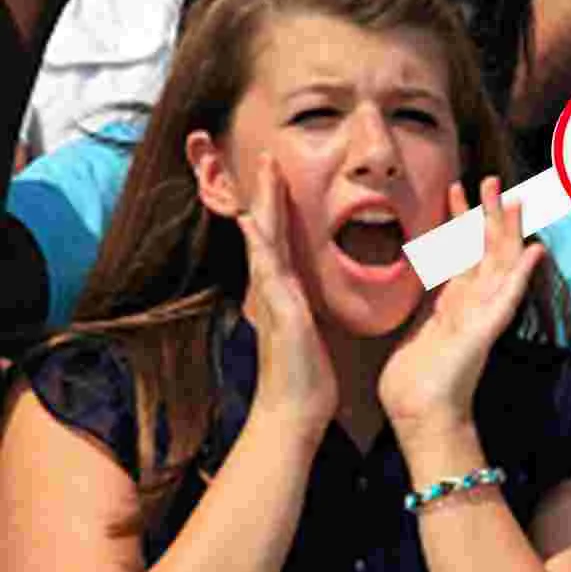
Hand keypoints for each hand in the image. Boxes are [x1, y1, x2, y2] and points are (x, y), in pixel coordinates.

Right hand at [236, 153, 339, 434]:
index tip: (280, 175)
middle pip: (267, 229)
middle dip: (266, 193)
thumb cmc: (307, 379)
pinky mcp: (282, 311)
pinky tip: (256, 219)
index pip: (281, 239)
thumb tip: (310, 300)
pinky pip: (269, 268)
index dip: (279, 207)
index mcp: (287, 292)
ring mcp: (274, 298)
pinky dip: (261, 241)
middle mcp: (275, 289)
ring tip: (264, 168)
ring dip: (264, 203)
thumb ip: (308, 311)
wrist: (294, 416)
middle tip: (266, 156)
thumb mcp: (312, 332)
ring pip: (265, 239)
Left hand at [379, 177, 545, 441]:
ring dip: (508, 231)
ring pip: (501, 265)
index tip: (453, 188)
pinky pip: (507, 300)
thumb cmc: (413, 383)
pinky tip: (534, 252)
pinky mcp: (485, 333)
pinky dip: (521, 276)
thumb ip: (422, 306)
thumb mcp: (413, 331)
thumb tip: (418, 283)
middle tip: (492, 178)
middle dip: (488, 213)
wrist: (421, 419)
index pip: (461, 252)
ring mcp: (483, 318)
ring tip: (516, 199)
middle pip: (487, 250)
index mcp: (455, 303)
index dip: (459, 220)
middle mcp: (473, 305)